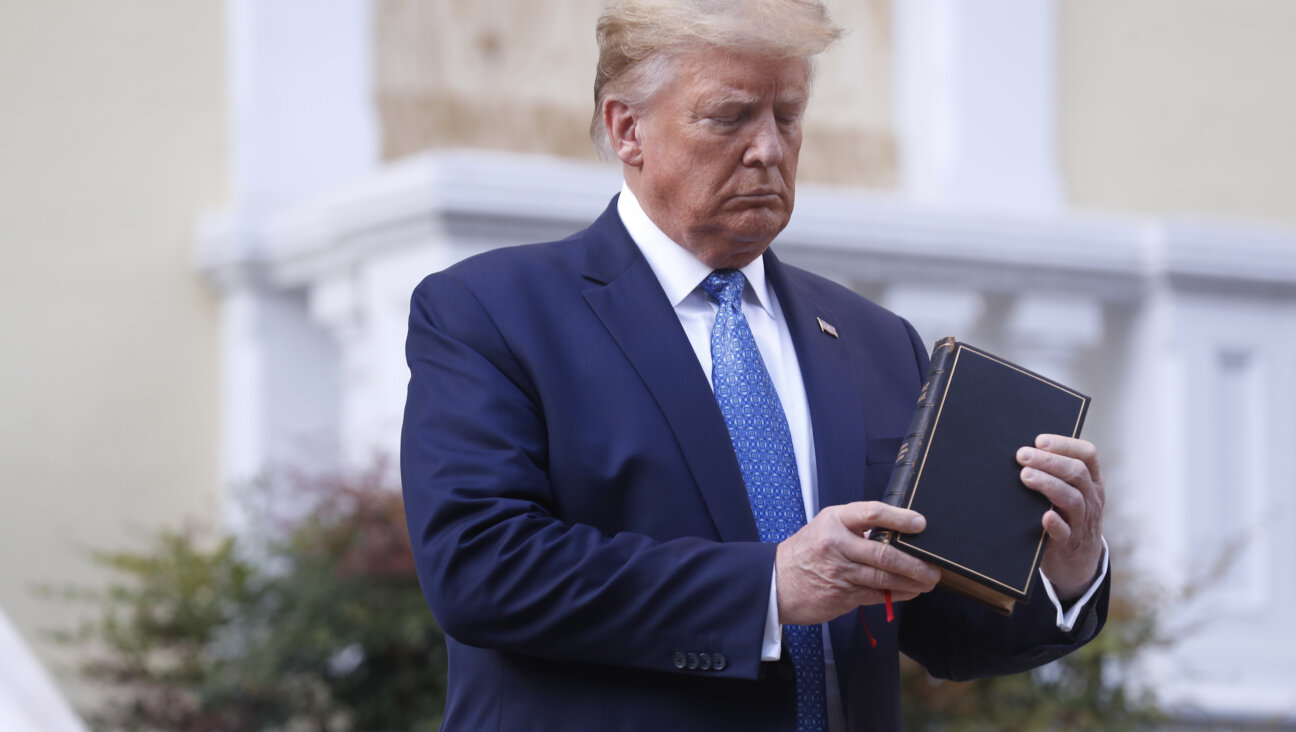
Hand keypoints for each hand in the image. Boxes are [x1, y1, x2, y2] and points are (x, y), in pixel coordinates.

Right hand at [775, 502, 940, 625]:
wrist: (777, 582)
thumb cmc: (808, 551)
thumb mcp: (827, 527)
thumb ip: (857, 528)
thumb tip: (898, 533)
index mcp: (834, 520)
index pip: (871, 513)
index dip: (899, 518)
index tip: (921, 523)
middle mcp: (837, 544)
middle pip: (884, 553)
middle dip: (915, 563)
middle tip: (934, 567)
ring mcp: (839, 572)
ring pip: (884, 578)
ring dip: (912, 581)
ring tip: (928, 580)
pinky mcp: (842, 595)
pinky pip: (876, 594)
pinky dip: (897, 594)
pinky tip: (910, 591)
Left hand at [1017, 434, 1105, 600]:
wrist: (1076, 561)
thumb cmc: (1066, 516)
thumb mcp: (1070, 492)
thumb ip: (1055, 473)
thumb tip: (1022, 451)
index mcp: (1092, 481)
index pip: (1087, 455)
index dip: (1065, 444)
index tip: (1039, 440)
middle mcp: (1091, 498)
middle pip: (1076, 473)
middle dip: (1049, 461)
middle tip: (1022, 455)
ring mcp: (1083, 521)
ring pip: (1072, 499)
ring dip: (1048, 484)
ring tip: (1025, 476)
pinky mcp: (1069, 543)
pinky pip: (1065, 533)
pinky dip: (1056, 524)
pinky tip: (1044, 516)